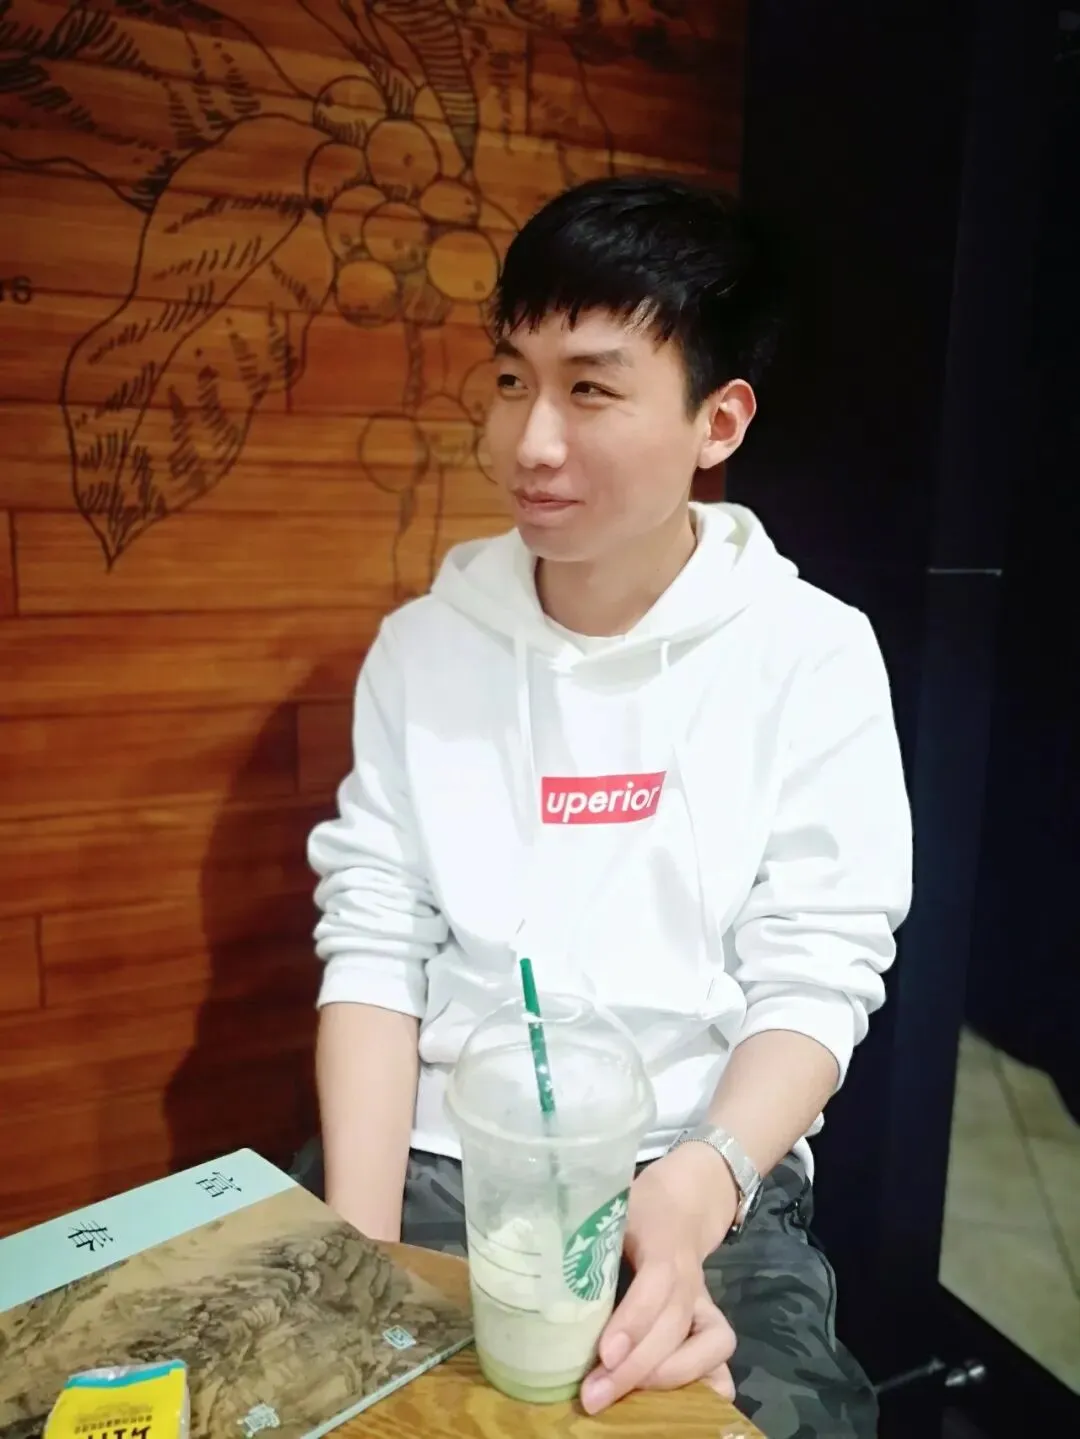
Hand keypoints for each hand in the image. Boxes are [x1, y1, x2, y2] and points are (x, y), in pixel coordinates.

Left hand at [579, 1146, 738, 1413]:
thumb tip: (538, 1266)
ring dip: (666, 1378)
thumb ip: (584, 1237)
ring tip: (620, 1397)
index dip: (634, 1321)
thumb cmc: (637, 1208)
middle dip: (635, 1368)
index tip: (604, 1354)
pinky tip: (681, 1406)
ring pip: (707, 1344)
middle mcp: (689, 1276)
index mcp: (662, 1243)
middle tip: (593, 1396)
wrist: (684, 1201)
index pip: (656, 1283)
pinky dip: (709, 1382)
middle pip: (673, 1325)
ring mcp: (706, 1299)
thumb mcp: (610, 1210)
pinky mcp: (713, 1319)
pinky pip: (721, 1354)